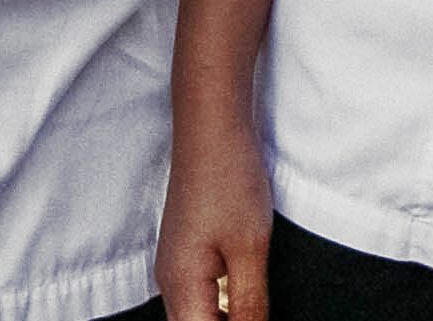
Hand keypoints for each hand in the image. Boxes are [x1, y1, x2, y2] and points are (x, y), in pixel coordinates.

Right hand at [156, 96, 274, 317]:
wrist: (213, 129)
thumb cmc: (230, 180)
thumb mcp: (251, 249)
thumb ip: (250, 304)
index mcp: (181, 288)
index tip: (258, 319)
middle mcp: (170, 283)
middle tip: (262, 310)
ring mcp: (176, 268)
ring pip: (200, 315)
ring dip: (229, 318)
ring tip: (259, 306)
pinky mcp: (188, 254)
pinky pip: (203, 295)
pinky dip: (226, 303)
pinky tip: (249, 292)